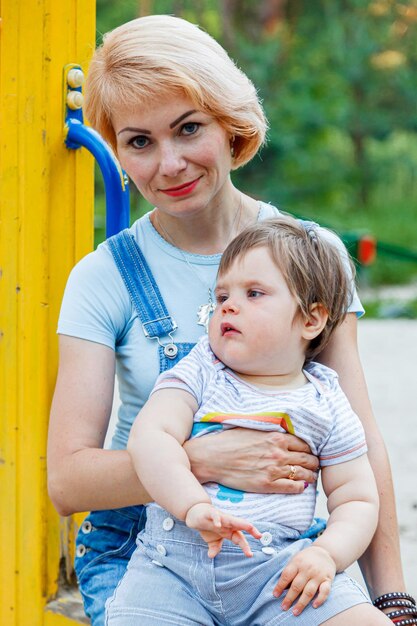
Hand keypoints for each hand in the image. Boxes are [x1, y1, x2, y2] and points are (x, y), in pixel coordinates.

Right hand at [185, 429, 318, 493]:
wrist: (213, 457)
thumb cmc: (230, 441)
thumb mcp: (253, 428)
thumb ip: (271, 432)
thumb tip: (282, 432)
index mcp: (276, 437)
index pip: (305, 444)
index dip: (310, 450)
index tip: (309, 453)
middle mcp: (279, 453)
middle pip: (308, 459)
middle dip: (313, 463)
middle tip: (313, 466)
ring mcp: (274, 469)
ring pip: (303, 474)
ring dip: (310, 476)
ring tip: (310, 477)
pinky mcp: (268, 484)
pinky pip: (293, 487)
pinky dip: (300, 487)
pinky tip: (300, 486)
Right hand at [185, 502, 261, 557]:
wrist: (195, 513)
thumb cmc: (207, 525)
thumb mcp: (211, 540)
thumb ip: (215, 547)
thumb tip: (211, 556)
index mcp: (229, 530)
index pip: (239, 538)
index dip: (245, 546)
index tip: (250, 554)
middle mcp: (227, 523)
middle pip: (241, 526)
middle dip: (251, 529)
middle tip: (259, 535)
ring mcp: (220, 517)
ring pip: (232, 519)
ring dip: (241, 523)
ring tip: (250, 526)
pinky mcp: (210, 513)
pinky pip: (215, 515)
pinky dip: (217, 520)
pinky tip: (218, 525)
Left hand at [273, 545, 335, 615]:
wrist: (325, 552)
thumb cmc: (306, 558)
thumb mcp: (296, 560)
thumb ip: (290, 572)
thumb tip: (283, 588)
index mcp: (297, 563)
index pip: (287, 575)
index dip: (280, 586)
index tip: (275, 595)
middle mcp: (307, 569)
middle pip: (297, 586)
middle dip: (289, 598)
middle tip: (284, 607)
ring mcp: (318, 575)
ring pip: (309, 591)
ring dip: (302, 603)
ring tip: (295, 611)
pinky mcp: (328, 580)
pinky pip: (325, 591)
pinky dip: (320, 599)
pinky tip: (314, 605)